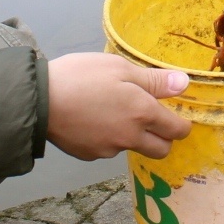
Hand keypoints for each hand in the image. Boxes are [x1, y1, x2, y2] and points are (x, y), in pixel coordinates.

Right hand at [46, 52, 192, 159]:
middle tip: (151, 118)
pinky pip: (108, 149)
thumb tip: (183, 84)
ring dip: (132, 136)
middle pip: (161, 150)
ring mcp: (109, 149)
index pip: (177, 130)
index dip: (182, 124)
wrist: (39, 101)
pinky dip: (107, 138)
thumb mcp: (119, 68)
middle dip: (163, 138)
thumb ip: (154, 80)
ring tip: (112, 111)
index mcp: (142, 113)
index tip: (177, 115)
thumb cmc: (81, 77)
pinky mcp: (90, 154)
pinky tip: (92, 119)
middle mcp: (130, 137)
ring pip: (133, 147)